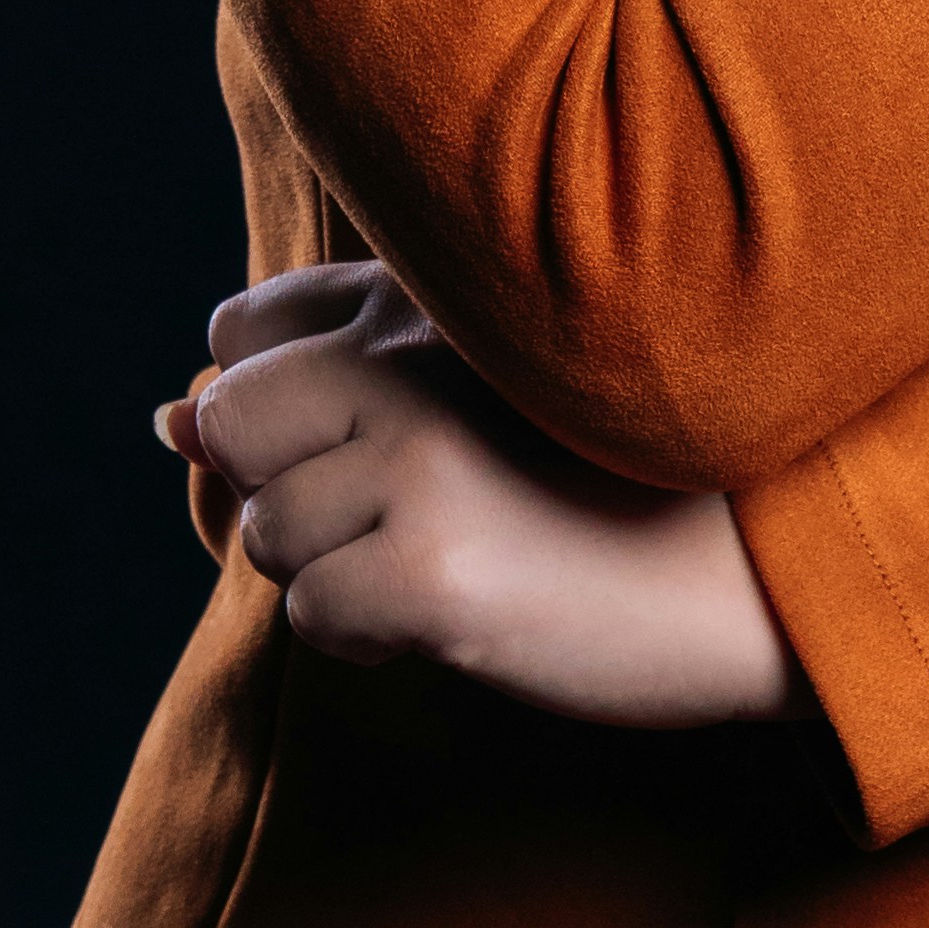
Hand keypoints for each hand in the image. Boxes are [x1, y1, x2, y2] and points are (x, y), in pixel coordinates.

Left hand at [162, 263, 797, 725]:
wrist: (764, 570)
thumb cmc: (617, 480)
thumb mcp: (471, 395)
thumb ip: (329, 380)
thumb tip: (164, 418)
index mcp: (427, 293)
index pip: (244, 335)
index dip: (283, 410)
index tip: (379, 447)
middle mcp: (412, 358)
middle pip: (234, 426)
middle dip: (292, 493)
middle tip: (414, 517)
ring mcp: (421, 463)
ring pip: (269, 531)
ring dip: (339, 571)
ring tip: (457, 558)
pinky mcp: (436, 572)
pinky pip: (315, 614)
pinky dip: (368, 634)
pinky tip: (457, 614)